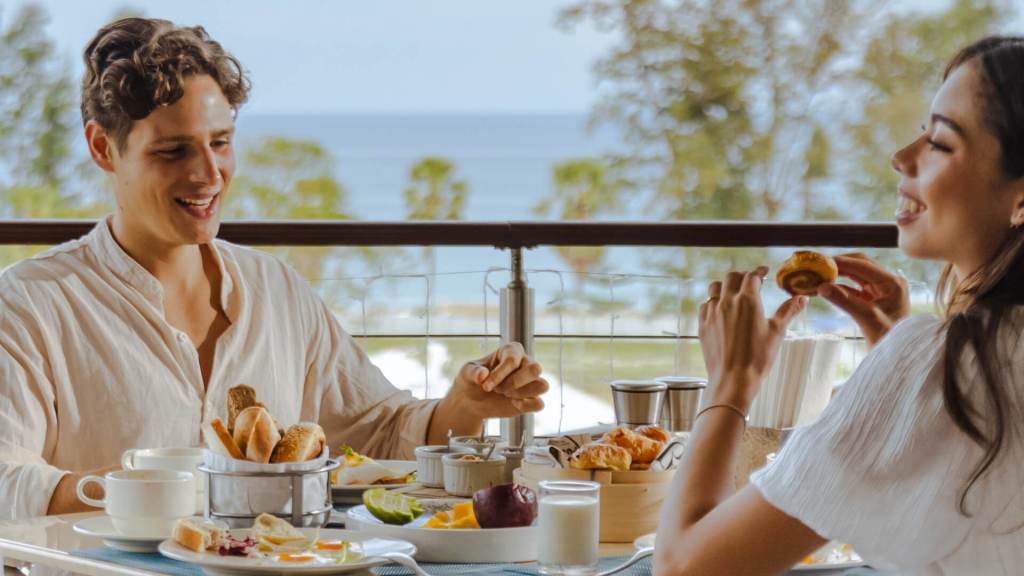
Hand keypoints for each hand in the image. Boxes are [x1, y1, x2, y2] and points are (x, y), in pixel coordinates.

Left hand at [449, 342, 548, 417]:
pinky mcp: (531, 399)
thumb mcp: (466, 372)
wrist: (471, 400)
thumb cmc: (472, 380)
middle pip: (535, 369)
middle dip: (515, 383)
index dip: (500, 374)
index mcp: (511, 350)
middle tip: (498, 390)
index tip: (486, 386)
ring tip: (506, 395)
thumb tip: (483, 375)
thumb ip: (473, 372)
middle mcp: (525, 363)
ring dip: (522, 393)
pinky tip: (513, 404)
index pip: (513, 360)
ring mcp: (530, 382)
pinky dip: (526, 406)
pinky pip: (539, 404)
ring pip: (542, 385)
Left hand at [699, 266, 805, 408]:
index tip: (764, 271)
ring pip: (715, 288)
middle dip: (742, 276)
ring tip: (734, 292)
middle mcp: (727, 302)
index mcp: (747, 301)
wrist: (733, 378)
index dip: (759, 271)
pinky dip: (713, 301)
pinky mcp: (703, 324)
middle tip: (751, 281)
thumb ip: (788, 311)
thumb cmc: (758, 357)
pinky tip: (720, 309)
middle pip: (731, 277)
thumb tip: (802, 298)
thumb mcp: (777, 332)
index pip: (752, 276)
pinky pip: (705, 304)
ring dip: (725, 286)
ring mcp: (712, 312)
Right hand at [817, 253, 908, 345]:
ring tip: (821, 274)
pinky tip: (828, 287)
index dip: (841, 261)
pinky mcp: (874, 299)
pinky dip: (841, 285)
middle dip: (840, 264)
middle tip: (818, 266)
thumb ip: (844, 300)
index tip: (821, 262)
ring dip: (839, 273)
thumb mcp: (866, 318)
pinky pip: (855, 286)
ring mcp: (882, 290)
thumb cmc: (889, 338)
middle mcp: (889, 282)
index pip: (863, 264)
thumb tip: (821, 286)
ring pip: (857, 273)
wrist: (900, 355)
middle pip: (861, 264)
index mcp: (892, 283)